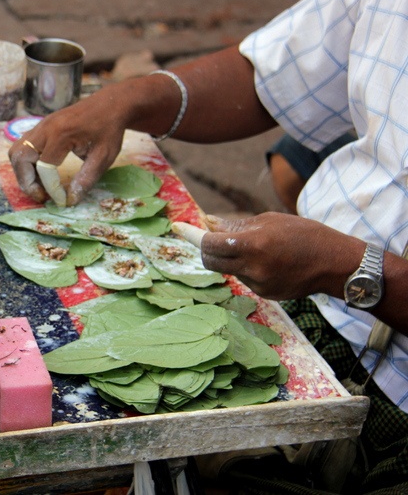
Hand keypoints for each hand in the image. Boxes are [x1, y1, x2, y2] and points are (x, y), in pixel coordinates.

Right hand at [8, 86, 128, 204]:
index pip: (45, 168)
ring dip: (23, 173)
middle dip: (27, 182)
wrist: (110, 104)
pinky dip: (26, 164)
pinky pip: (22, 147)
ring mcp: (40, 126)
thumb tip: (70, 200)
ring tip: (40, 186)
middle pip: (20, 158)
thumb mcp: (103, 157)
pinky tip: (42, 174)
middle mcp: (45, 128)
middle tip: (42, 196)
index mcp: (61, 134)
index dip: (51, 189)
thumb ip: (86, 179)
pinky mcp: (40, 128)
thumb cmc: (109, 129)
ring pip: (16, 152)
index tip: (63, 201)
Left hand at [200, 212, 359, 300]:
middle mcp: (253, 267)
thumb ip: (236, 225)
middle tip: (212, 239)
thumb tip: (208, 222)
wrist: (335, 263)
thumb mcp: (270, 220)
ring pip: (229, 270)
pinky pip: (245, 279)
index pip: (210, 243)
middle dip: (207, 250)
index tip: (179, 227)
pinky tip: (270, 262)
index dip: (193, 235)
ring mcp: (258, 284)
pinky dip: (248, 268)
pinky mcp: (265, 294)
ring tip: (258, 248)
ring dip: (231, 258)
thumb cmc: (304, 234)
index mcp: (253, 244)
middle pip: (211, 262)